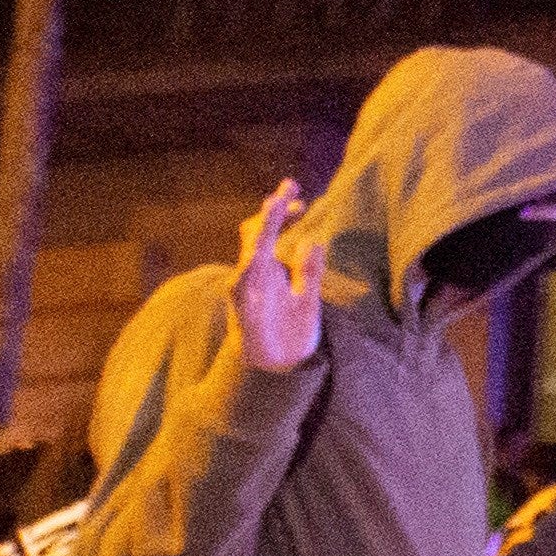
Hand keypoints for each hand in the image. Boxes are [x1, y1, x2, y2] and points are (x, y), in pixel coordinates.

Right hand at [232, 178, 326, 371]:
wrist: (280, 368)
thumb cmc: (291, 333)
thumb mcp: (309, 299)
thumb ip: (309, 272)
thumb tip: (314, 241)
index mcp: (273, 269)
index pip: (275, 233)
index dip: (284, 213)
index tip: (302, 198)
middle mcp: (257, 273)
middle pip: (259, 233)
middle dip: (272, 210)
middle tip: (289, 187)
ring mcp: (247, 287)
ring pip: (250, 250)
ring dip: (262, 228)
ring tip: (275, 206)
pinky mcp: (242, 305)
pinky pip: (241, 281)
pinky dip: (250, 265)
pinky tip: (260, 251)